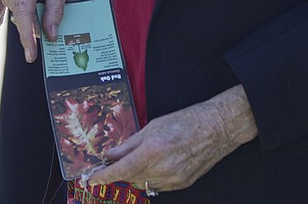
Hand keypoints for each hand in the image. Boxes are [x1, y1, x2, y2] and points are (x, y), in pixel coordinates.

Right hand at [0, 0, 68, 61]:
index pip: (24, 16)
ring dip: (34, 18)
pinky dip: (29, 11)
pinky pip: (17, 9)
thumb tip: (50, 35)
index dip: (28, 38)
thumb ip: (55, 11)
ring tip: (47, 1)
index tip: (32, 55)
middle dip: (37, 28)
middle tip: (53, 30)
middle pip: (22, 19)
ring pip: (20, 16)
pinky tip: (39, 1)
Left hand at [81, 85, 257, 194]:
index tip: (91, 179)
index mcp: (153, 151)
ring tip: (142, 157)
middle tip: (114, 161)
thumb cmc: (186, 122)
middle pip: (130, 178)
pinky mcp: (182, 184)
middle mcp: (162, 168)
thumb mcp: (152, 126)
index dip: (103, 177)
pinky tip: (156, 164)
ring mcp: (173, 179)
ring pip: (143, 183)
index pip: (121, 170)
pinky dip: (151, 177)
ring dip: (136, 174)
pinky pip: (158, 186)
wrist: (216, 129)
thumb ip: (129, 143)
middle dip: (120, 171)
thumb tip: (111, 154)